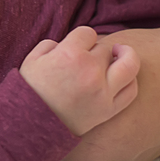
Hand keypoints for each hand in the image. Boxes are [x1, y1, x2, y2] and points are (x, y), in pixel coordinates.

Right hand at [19, 27, 139, 136]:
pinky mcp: (109, 110)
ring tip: (120, 54)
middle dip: (95, 51)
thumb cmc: (28, 92)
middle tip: (86, 60)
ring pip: (129, 64)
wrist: (28, 127)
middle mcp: (90, 71)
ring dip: (126, 55)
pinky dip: (130, 80)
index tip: (76, 46)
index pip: (88, 33)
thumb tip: (68, 44)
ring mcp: (102, 91)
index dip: (82, 38)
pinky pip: (131, 90)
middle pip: (104, 49)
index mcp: (70, 55)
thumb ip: (51, 44)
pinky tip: (122, 77)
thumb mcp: (32, 60)